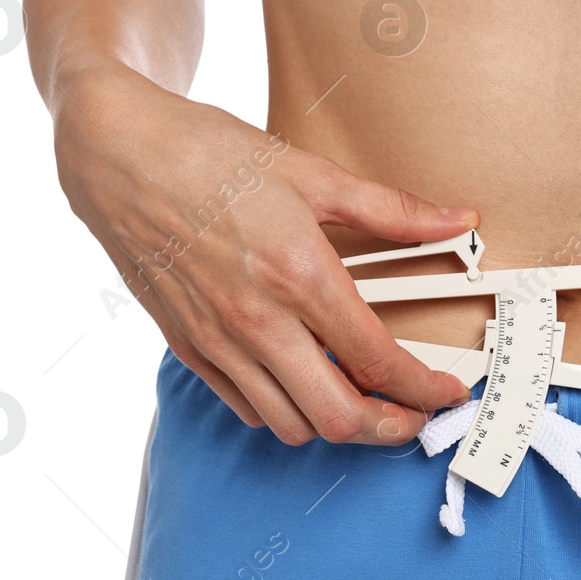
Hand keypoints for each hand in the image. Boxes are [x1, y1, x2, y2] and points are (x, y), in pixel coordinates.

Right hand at [53, 71, 474, 445]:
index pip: (378, 361)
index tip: (448, 392)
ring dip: (337, 424)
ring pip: (291, 426)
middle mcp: (257, 320)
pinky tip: (305, 382)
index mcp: (299, 274)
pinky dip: (286, 410)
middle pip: (338, 417)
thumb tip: (461, 219)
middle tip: (416, 416)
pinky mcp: (187, 347)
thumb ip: (394, 210)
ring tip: (365, 401)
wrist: (119, 151)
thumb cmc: (211, 154)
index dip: (425, 389)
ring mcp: (216, 340)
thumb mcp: (314, 173)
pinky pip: (246, 408)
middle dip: (390, 428)